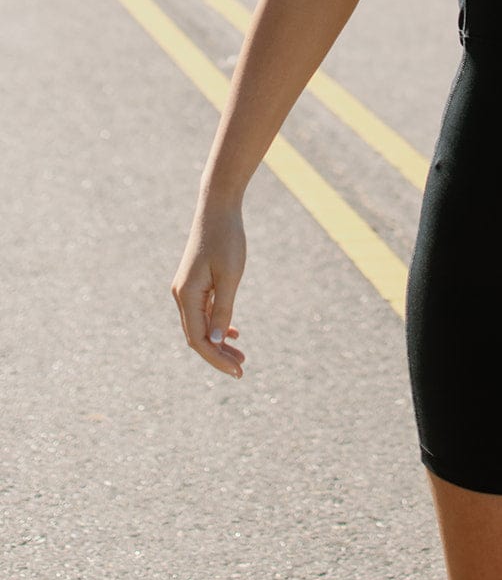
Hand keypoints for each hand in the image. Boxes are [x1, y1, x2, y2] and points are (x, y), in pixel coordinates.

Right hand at [171, 200, 247, 377]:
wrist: (218, 208)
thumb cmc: (226, 239)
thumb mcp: (230, 276)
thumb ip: (224, 309)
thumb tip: (218, 340)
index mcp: (187, 296)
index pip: (198, 340)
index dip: (216, 358)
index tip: (237, 371)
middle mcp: (182, 295)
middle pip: (197, 336)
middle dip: (218, 355)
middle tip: (242, 368)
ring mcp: (187, 289)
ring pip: (201, 325)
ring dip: (219, 342)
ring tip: (241, 356)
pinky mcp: (195, 283)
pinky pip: (203, 312)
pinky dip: (217, 325)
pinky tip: (234, 333)